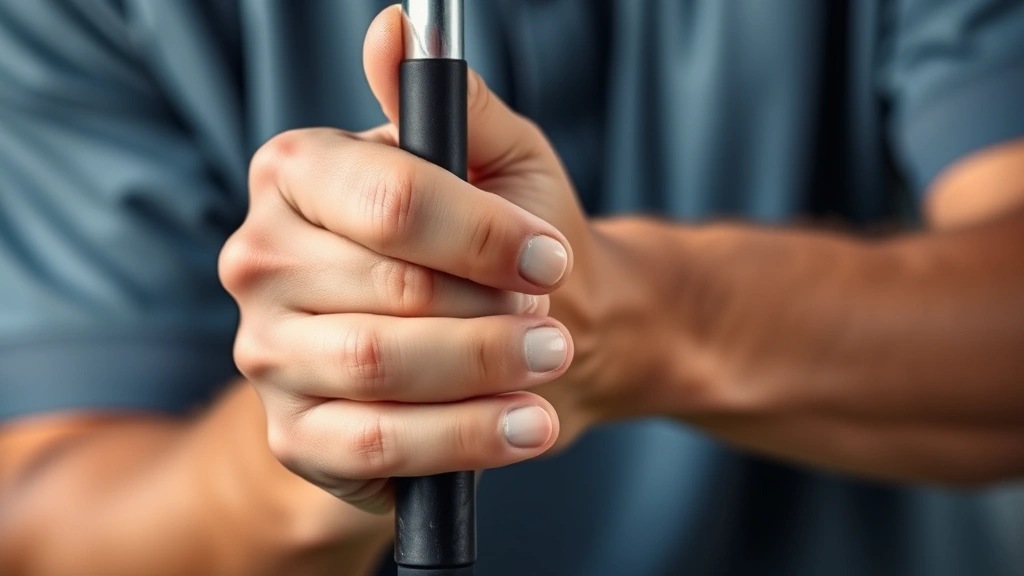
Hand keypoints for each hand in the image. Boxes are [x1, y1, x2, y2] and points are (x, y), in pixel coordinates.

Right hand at [218, 6, 596, 513]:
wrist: (501, 340)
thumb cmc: (501, 244)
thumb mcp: (494, 161)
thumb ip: (452, 103)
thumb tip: (397, 26)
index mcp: (296, 175)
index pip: (388, 199)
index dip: (482, 234)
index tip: (550, 256)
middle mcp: (259, 258)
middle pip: (391, 290)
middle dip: (493, 310)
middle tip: (552, 321)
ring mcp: (265, 352)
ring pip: (380, 368)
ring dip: (485, 370)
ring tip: (549, 363)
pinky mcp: (295, 435)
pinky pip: (375, 446)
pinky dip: (463, 440)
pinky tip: (527, 427)